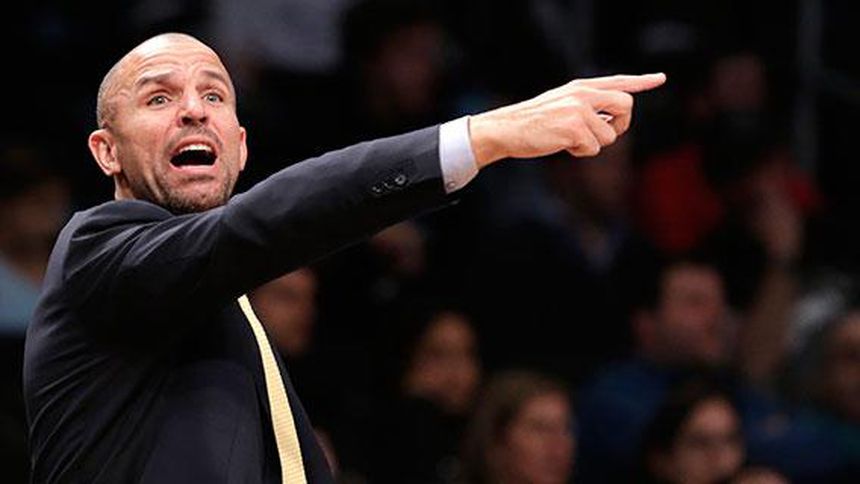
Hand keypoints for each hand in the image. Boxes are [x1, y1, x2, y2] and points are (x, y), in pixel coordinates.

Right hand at [468, 73, 665, 166]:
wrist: (506, 129)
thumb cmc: (531, 122)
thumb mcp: (560, 104)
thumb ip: (586, 106)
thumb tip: (611, 123)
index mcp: (580, 87)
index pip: (618, 81)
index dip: (642, 82)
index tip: (660, 79)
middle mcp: (583, 94)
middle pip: (626, 106)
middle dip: (620, 125)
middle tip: (601, 133)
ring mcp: (579, 110)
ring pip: (610, 135)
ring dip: (593, 144)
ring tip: (568, 139)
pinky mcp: (575, 128)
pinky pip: (593, 148)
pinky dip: (579, 152)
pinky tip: (561, 145)